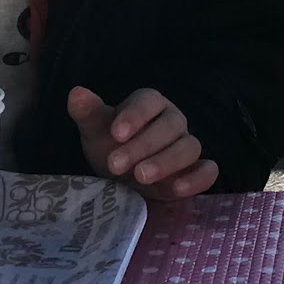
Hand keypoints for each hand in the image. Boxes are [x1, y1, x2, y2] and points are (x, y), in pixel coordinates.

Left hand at [67, 86, 217, 200]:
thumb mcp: (95, 131)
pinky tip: (178, 190)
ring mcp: (187, 146)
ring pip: (189, 147)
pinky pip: (208, 171)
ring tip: (141, 178)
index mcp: (150, 104)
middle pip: (170, 126)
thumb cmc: (110, 146)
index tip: (115, 134)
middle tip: (116, 165)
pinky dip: (197, 179)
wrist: (123, 177)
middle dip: (143, 145)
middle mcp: (173, 121)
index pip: (149, 101)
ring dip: (166, 162)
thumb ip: (87, 113)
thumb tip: (76, 93)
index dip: (134, 115)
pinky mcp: (196, 171)